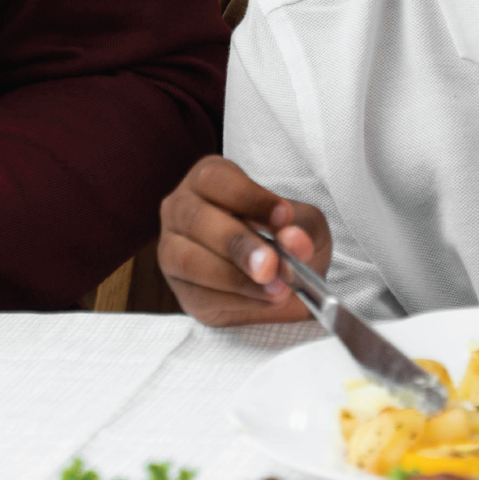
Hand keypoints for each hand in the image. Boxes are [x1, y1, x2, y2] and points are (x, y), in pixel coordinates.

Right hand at [156, 156, 330, 328]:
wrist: (281, 282)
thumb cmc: (285, 239)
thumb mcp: (306, 225)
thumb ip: (303, 229)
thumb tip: (293, 240)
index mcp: (208, 180)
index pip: (215, 179)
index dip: (249, 198)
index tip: (284, 216)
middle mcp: (181, 209)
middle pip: (198, 220)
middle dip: (238, 244)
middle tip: (271, 264)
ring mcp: (172, 249)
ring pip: (188, 260)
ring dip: (235, 277)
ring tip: (276, 288)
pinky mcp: (181, 290)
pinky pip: (199, 294)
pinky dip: (237, 300)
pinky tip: (264, 299)